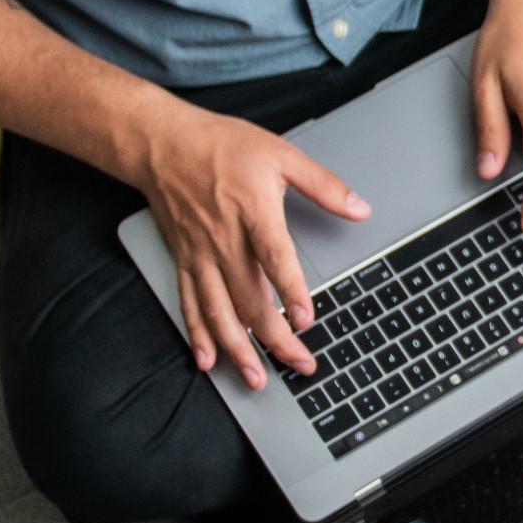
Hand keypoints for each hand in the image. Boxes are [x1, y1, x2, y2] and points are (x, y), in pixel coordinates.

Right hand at [133, 100, 369, 390]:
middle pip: (249, 298)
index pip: (273, 257)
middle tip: (300, 364)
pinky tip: (208, 360)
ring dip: (238, 349)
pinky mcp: (183, 260)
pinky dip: (198, 335)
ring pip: (218, 311)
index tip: (305, 320)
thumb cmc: (221, 145)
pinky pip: (189, 304)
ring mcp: (200, 254)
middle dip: (274, 339)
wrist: (162, 143)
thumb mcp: (280, 153)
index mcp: (251, 210)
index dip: (289, 291)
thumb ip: (323, 184)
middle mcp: (223, 239)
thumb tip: (360, 208)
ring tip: (257, 379)